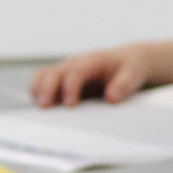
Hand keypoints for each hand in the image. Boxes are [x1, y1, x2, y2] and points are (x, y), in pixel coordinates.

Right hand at [30, 45, 152, 106]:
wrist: (127, 61)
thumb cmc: (129, 67)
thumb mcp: (134, 73)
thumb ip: (124, 84)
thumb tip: (111, 98)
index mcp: (91, 62)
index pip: (75, 72)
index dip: (70, 87)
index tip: (70, 104)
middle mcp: (74, 65)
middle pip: (52, 73)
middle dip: (46, 88)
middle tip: (45, 107)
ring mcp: (66, 73)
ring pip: (42, 77)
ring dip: (38, 91)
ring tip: (40, 109)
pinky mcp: (62, 82)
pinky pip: (43, 85)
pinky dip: (39, 95)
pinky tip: (44, 111)